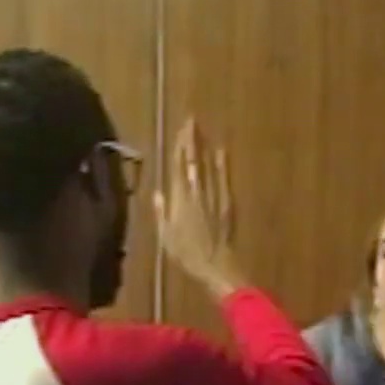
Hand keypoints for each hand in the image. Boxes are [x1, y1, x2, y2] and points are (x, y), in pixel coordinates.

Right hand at [155, 117, 248, 300]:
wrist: (214, 264)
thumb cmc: (186, 254)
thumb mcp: (166, 236)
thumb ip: (163, 213)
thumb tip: (159, 192)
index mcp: (178, 200)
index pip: (177, 168)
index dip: (178, 149)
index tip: (179, 132)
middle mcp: (195, 193)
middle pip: (191, 162)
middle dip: (191, 140)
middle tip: (191, 121)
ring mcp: (212, 196)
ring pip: (206, 166)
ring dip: (203, 147)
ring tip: (200, 130)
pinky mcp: (226, 203)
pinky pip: (223, 180)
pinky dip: (222, 165)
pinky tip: (221, 150)